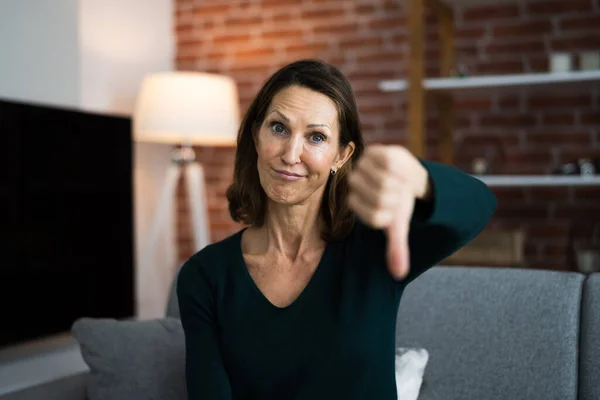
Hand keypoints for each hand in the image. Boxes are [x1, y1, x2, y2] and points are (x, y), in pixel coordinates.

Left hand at [347, 145, 429, 279]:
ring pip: (384, 180)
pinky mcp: (373, 152)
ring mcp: (363, 168)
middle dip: (397, 197)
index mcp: (358, 205)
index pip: (376, 216)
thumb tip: (399, 275)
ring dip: (399, 182)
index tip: (394, 207)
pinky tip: (397, 169)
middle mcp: (355, 187)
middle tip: (398, 192)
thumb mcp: (398, 226)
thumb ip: (396, 249)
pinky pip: (389, 163)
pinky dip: (400, 168)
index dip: (392, 212)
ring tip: (397, 180)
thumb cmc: (400, 204)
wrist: (407, 176)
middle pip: (381, 196)